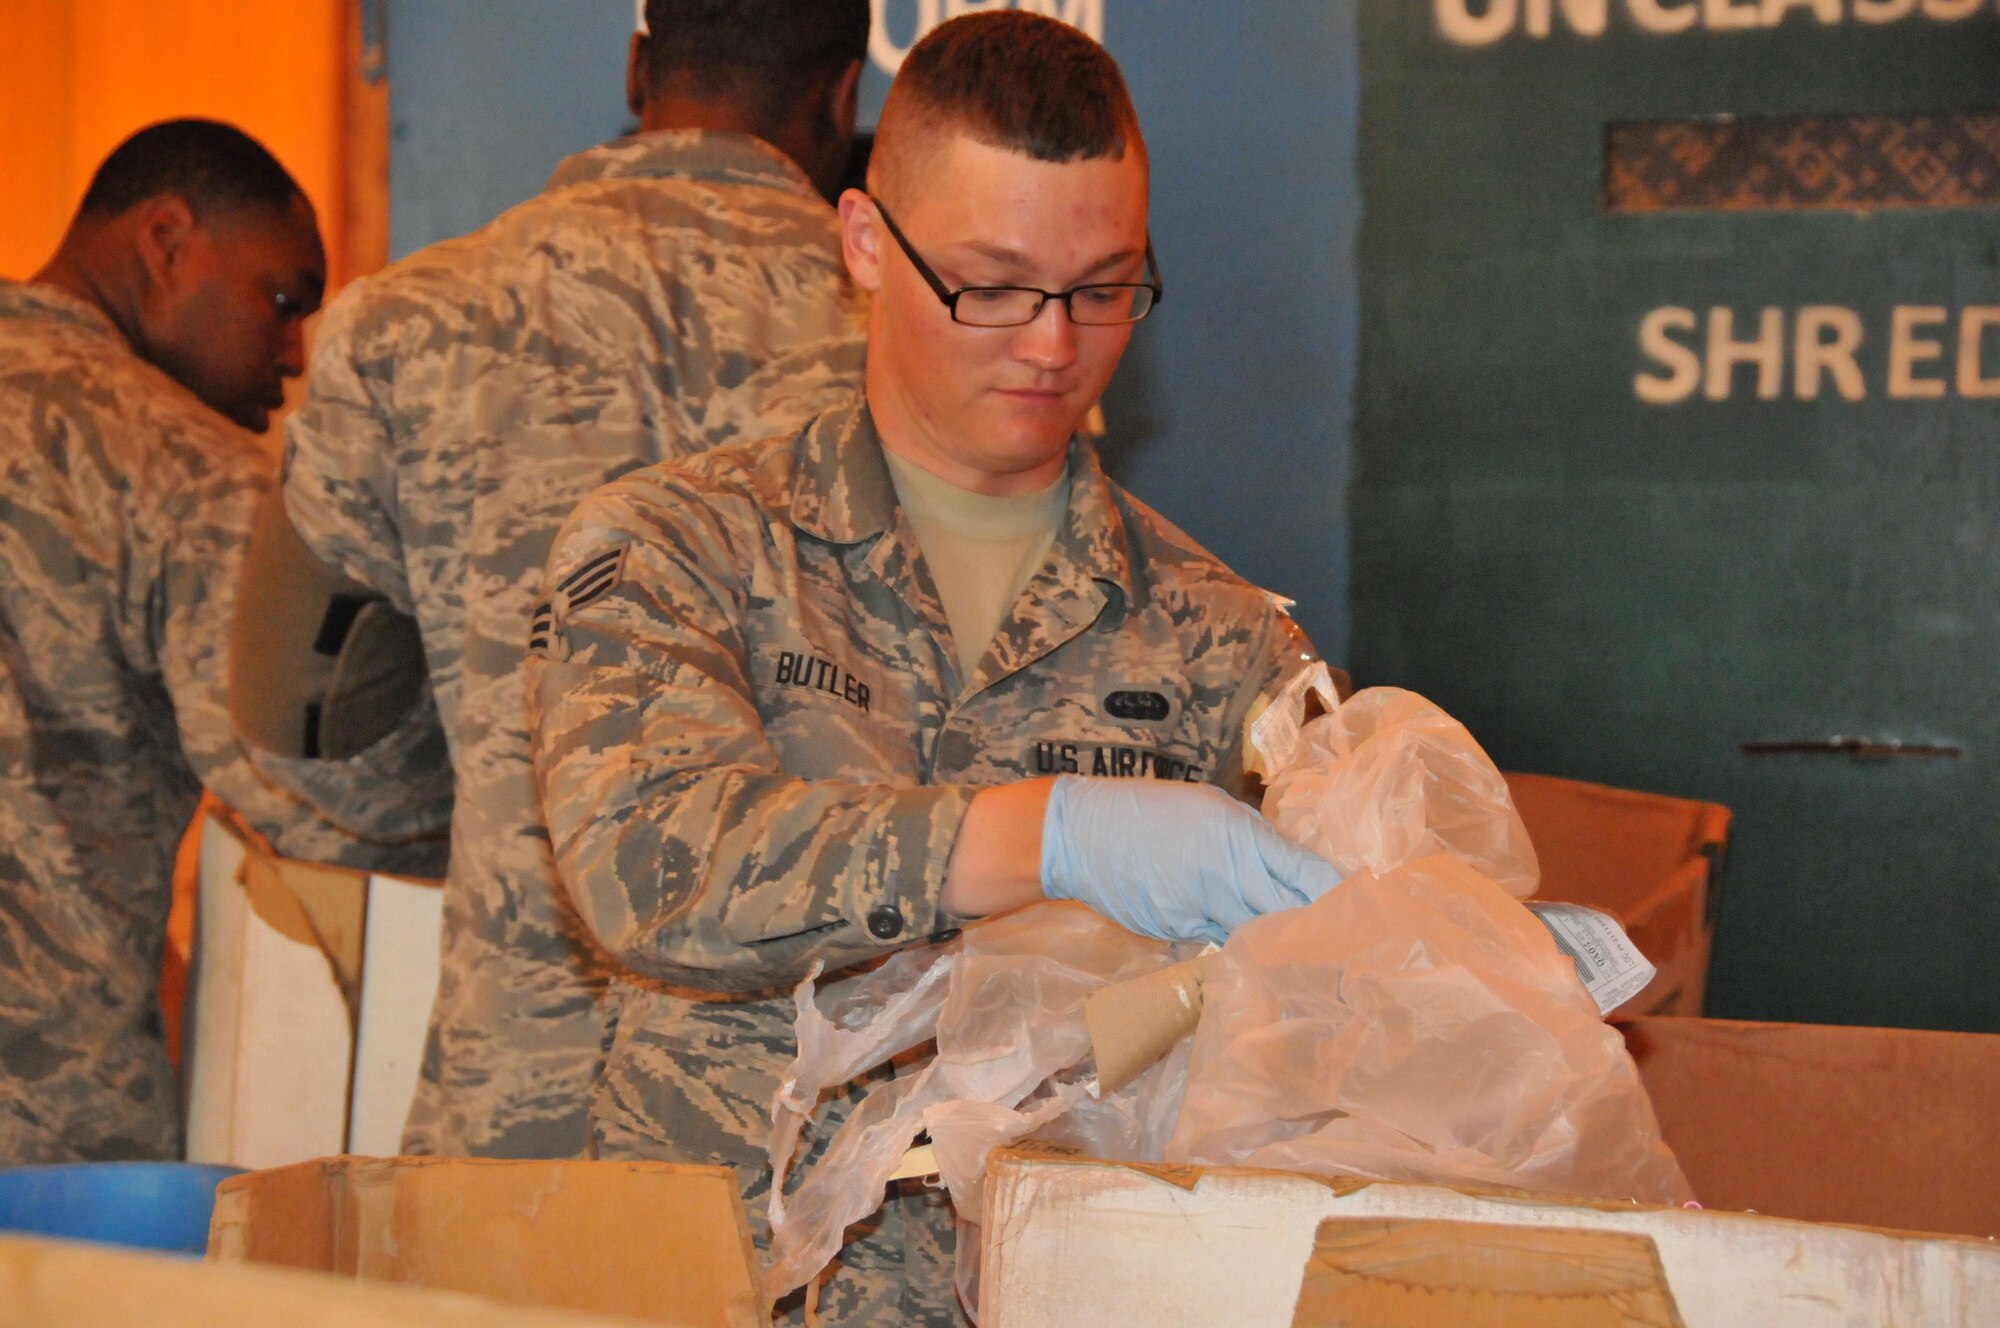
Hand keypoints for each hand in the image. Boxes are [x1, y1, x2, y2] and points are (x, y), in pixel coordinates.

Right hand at [1038, 776, 1341, 943]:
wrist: (1078, 834)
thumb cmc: (1147, 810)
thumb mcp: (1208, 807)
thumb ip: (1251, 840)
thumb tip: (1285, 868)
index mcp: (1237, 835)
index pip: (1303, 872)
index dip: (1334, 896)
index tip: (1362, 910)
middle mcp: (1224, 874)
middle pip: (1286, 912)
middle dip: (1314, 928)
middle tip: (1345, 945)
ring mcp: (1199, 908)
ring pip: (1254, 934)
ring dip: (1277, 942)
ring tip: (1306, 955)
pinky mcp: (1177, 930)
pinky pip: (1218, 939)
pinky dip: (1235, 942)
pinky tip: (1245, 947)